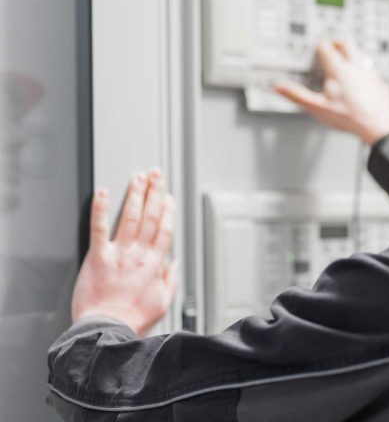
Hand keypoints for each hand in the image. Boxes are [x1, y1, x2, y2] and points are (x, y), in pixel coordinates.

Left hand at [71, 170, 177, 335]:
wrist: (108, 330)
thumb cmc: (132, 320)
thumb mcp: (163, 303)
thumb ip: (169, 280)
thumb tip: (173, 265)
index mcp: (155, 265)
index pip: (165, 229)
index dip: (168, 210)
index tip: (168, 197)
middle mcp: (139, 255)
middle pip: (149, 217)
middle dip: (154, 193)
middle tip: (155, 176)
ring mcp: (119, 254)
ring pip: (130, 217)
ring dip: (135, 194)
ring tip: (138, 178)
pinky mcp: (98, 257)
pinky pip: (99, 228)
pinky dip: (100, 209)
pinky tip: (102, 193)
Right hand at [274, 41, 388, 145]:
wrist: (377, 125)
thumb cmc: (348, 117)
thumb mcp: (317, 108)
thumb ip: (297, 95)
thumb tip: (279, 87)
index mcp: (338, 70)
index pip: (327, 48)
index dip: (320, 46)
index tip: (318, 47)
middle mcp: (355, 67)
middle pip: (347, 45)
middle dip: (338, 43)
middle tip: (333, 45)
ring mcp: (369, 73)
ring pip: (361, 54)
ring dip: (353, 53)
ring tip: (348, 56)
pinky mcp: (380, 82)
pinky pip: (372, 69)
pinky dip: (365, 68)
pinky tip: (364, 76)